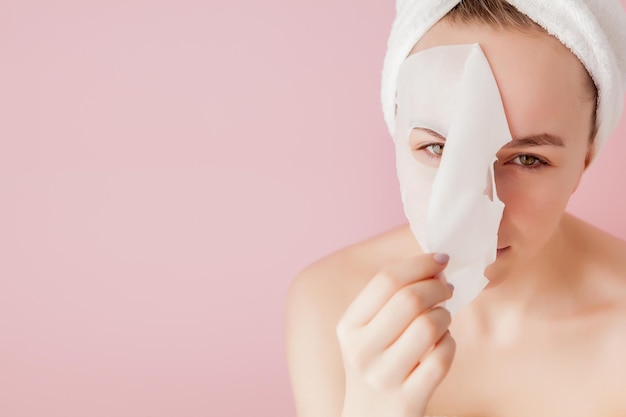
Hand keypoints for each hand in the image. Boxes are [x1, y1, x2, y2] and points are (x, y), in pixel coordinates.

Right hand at [336, 253, 454, 416]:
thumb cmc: (375, 366)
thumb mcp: (365, 334)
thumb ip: (388, 301)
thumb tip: (432, 265)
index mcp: (348, 327)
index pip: (385, 281)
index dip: (418, 264)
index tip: (440, 259)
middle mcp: (361, 351)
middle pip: (408, 299)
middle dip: (437, 286)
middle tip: (447, 287)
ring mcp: (384, 377)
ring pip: (428, 326)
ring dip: (444, 315)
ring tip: (442, 318)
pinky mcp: (408, 400)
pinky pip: (441, 358)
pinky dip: (449, 344)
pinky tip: (443, 343)